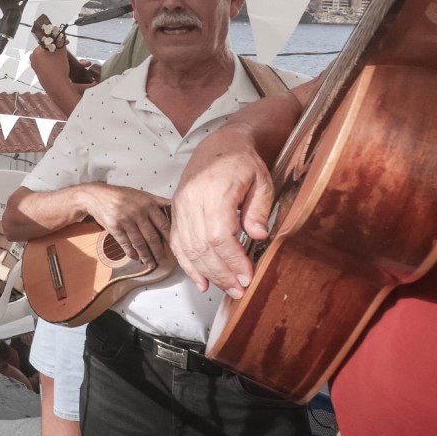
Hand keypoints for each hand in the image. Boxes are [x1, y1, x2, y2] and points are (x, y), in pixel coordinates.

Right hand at [76, 184, 171, 271]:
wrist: (96, 196)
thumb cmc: (121, 195)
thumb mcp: (141, 194)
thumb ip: (157, 201)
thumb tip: (173, 205)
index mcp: (148, 204)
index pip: (163, 224)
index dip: (169, 238)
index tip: (173, 247)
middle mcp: (138, 213)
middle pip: (152, 237)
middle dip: (158, 252)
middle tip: (162, 261)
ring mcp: (125, 220)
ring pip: (139, 243)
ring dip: (146, 256)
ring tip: (150, 264)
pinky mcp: (114, 228)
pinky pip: (125, 244)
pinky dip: (131, 253)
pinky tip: (136, 258)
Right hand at [170, 128, 276, 298]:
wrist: (220, 145)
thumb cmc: (243, 162)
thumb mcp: (261, 181)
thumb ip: (258, 209)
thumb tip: (258, 237)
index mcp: (214, 192)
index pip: (219, 236)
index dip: (233, 260)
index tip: (248, 276)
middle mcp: (191, 200)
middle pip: (202, 247)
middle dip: (222, 273)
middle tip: (240, 290)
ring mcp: (180, 207)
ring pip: (188, 248)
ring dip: (207, 273)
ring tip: (227, 289)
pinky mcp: (175, 212)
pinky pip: (177, 243)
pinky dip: (187, 265)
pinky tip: (201, 280)